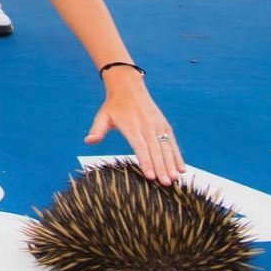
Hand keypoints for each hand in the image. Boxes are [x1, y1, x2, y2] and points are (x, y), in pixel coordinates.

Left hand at [84, 71, 184, 185]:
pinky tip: (181, 168)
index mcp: (131, 125)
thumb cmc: (114, 106)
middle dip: (161, 167)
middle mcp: (146, 126)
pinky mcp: (164, 125)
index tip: (150, 176)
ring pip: (166, 147)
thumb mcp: (103, 116)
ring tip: (174, 178)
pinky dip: (177, 155)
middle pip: (155, 149)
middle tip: (165, 183)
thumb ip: (97, 130)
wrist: (129, 87)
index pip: (140, 146)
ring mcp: (157, 125)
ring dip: (171, 163)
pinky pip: (172, 142)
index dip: (146, 161)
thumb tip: (88, 141)